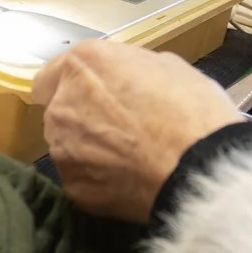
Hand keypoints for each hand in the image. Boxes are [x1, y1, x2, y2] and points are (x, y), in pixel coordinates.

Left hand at [33, 43, 243, 222]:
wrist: (200, 168)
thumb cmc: (192, 112)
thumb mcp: (170, 67)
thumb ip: (130, 68)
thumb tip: (126, 78)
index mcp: (83, 66)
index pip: (51, 76)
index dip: (76, 86)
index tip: (98, 97)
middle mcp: (61, 105)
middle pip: (59, 112)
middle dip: (83, 118)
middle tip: (122, 129)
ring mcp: (63, 149)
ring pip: (67, 147)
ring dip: (89, 150)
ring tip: (130, 157)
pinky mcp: (73, 187)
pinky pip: (82, 179)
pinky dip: (99, 180)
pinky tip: (130, 180)